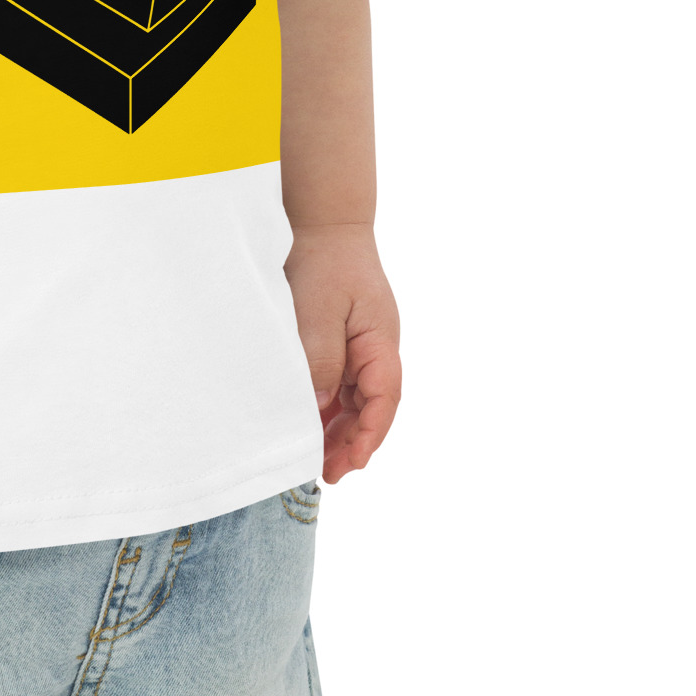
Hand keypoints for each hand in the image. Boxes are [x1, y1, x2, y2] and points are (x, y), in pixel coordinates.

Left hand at [285, 223, 400, 482]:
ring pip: (355, 398)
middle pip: (372, 406)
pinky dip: (328, 406)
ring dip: (339, 429)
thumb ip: (320, 359)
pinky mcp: (341, 340)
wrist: (321, 220)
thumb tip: (317, 409)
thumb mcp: (319, 310)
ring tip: (316, 460)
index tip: (350, 464)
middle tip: (327, 474)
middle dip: (352, 443)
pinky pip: (340, 382)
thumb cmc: (324, 260)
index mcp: (381, 341)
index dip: (369, 435)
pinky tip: (310, 425)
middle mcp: (376, 348)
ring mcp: (360, 344)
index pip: (384, 399)